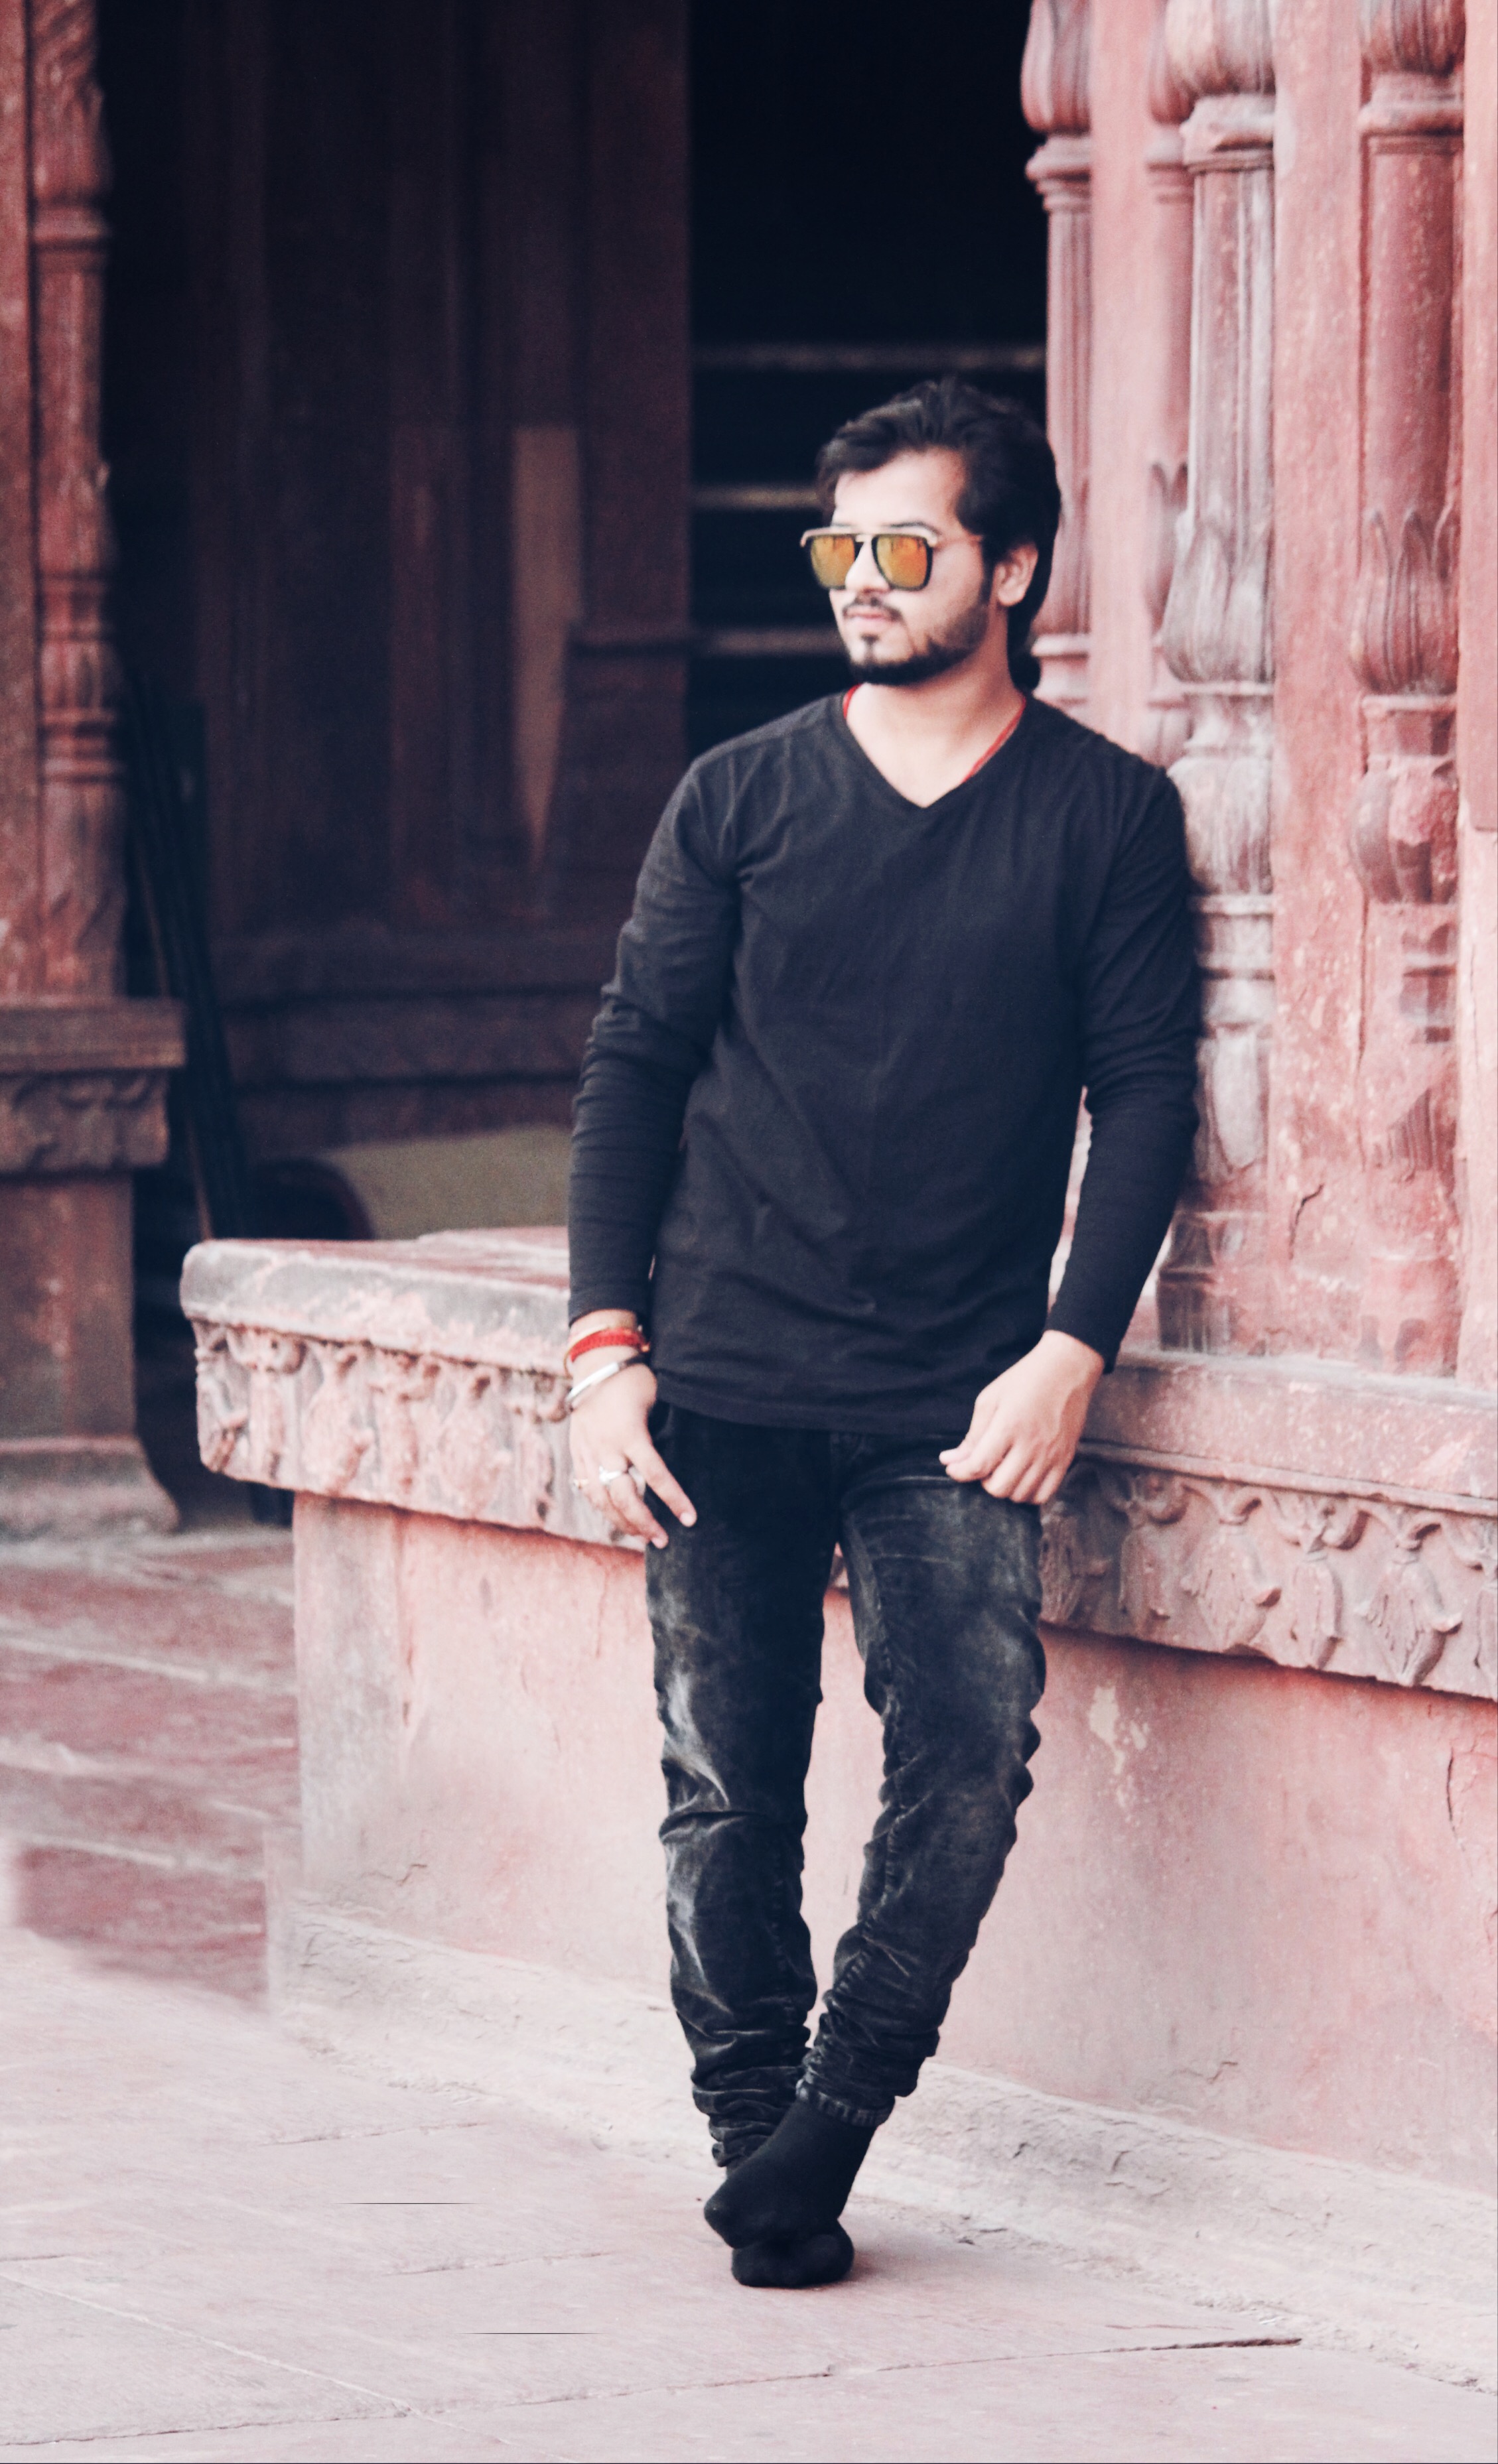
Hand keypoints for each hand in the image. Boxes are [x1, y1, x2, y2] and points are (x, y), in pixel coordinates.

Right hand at [568, 1358, 695, 1548]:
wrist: (596, 1362)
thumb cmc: (635, 1380)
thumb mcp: (657, 1401)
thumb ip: (666, 1431)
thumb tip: (688, 1459)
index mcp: (630, 1433)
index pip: (655, 1475)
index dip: (674, 1499)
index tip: (689, 1519)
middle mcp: (605, 1446)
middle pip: (622, 1497)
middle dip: (643, 1523)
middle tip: (662, 1540)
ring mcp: (586, 1450)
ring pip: (600, 1498)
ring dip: (621, 1521)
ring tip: (642, 1536)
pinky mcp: (576, 1451)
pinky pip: (586, 1487)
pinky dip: (602, 1506)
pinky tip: (617, 1517)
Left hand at [939, 1330, 1103, 1503]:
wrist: (1067, 1369)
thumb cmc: (1024, 1380)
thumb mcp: (990, 1399)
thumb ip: (972, 1435)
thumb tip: (950, 1460)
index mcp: (1009, 1426)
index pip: (978, 1466)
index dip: (959, 1472)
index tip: (953, 1468)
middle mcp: (1032, 1445)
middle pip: (998, 1487)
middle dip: (983, 1480)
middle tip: (984, 1464)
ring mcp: (1051, 1455)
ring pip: (1020, 1495)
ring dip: (1005, 1487)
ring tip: (1003, 1468)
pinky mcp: (1066, 1460)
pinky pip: (1044, 1495)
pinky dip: (1028, 1493)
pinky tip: (1022, 1477)